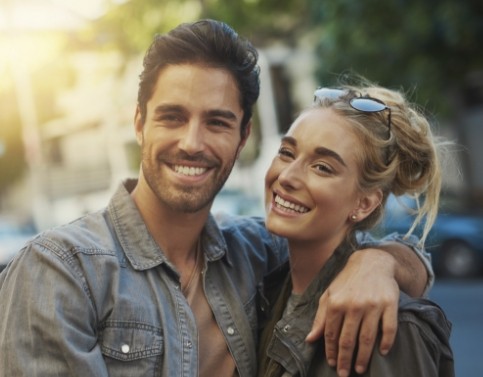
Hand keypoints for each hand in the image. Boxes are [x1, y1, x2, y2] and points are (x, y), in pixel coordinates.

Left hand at [305, 248, 398, 376]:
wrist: (372, 262)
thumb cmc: (347, 281)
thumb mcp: (329, 295)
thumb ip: (320, 318)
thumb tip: (310, 339)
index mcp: (336, 303)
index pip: (331, 334)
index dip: (331, 351)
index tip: (331, 364)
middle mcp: (353, 305)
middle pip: (348, 339)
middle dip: (345, 359)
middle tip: (344, 373)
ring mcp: (373, 305)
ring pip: (367, 337)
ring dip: (363, 356)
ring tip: (360, 369)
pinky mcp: (390, 304)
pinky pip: (389, 328)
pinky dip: (386, 342)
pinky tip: (382, 352)